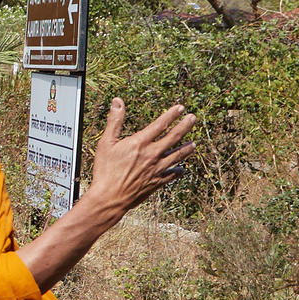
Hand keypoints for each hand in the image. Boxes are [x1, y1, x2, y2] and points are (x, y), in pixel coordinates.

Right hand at [80, 99, 197, 219]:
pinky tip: (182, 169)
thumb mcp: (106, 143)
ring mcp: (156, 169)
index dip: (171, 115)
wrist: (109, 197)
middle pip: (173, 137)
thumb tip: (117, 101)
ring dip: (186, 149)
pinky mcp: (156, 182)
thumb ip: (114, 121)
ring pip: (176, 156)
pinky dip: (178, 171)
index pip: (160, 125)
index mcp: (140, 143)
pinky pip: (171, 175)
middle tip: (193, 118)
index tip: (181, 108)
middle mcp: (152, 155)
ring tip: (193, 144)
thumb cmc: (105, 170)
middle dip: (184, 126)